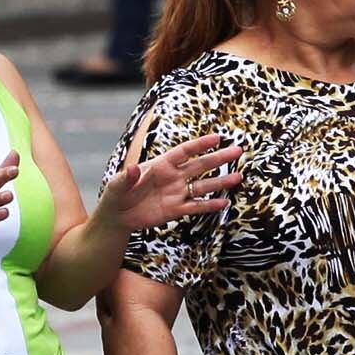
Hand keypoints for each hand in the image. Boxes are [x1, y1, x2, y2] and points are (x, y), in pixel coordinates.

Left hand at [98, 132, 242, 232]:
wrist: (117, 217)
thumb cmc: (117, 194)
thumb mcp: (117, 184)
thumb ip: (127, 177)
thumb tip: (133, 168)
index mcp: (160, 165)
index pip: (183, 151)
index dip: (200, 144)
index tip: (217, 137)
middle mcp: (173, 177)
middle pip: (200, 165)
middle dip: (219, 158)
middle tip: (237, 151)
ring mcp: (176, 193)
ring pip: (202, 186)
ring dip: (220, 182)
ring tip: (237, 177)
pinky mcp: (176, 210)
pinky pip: (196, 206)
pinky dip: (209, 205)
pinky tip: (224, 203)